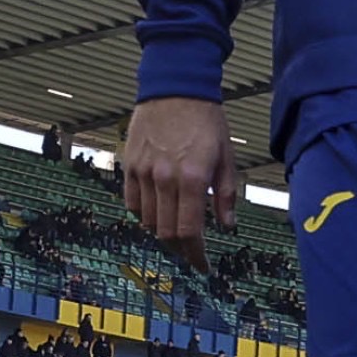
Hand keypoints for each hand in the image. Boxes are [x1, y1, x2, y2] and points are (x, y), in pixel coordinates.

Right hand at [119, 97, 240, 266]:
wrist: (175, 90)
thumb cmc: (206, 121)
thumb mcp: (227, 156)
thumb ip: (225, 194)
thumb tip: (227, 225)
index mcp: (192, 178)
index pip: (190, 231)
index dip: (196, 255)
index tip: (202, 266)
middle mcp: (164, 179)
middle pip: (167, 232)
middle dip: (181, 250)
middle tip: (192, 254)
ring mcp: (143, 173)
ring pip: (149, 221)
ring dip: (163, 232)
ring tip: (177, 232)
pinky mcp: (129, 166)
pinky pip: (132, 203)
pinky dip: (144, 215)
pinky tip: (158, 213)